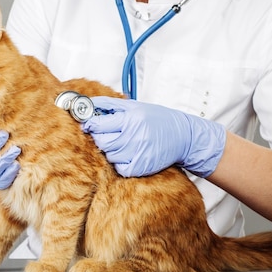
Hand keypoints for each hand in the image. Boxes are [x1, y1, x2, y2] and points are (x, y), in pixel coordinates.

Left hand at [81, 96, 225, 177]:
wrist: (182, 136)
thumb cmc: (158, 119)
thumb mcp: (134, 106)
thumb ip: (110, 104)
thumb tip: (88, 103)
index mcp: (131, 119)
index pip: (99, 124)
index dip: (90, 124)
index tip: (88, 124)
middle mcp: (134, 136)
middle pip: (102, 142)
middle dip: (100, 138)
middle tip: (106, 134)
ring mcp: (138, 153)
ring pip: (109, 155)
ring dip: (111, 150)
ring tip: (122, 142)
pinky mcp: (141, 167)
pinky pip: (119, 168)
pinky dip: (119, 162)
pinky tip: (128, 154)